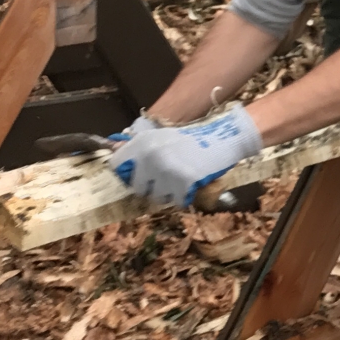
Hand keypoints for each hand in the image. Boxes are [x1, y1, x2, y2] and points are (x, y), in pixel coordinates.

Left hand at [108, 105, 263, 206]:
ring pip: (157, 197)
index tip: (138, 176)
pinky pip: (176, 202)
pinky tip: (189, 185)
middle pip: (137, 187)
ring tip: (179, 181)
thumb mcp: (161, 137)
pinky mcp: (182, 182)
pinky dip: (183, 197)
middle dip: (150, 187)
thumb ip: (140, 150)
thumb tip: (118, 158)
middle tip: (164, 180)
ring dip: (168, 194)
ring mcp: (166, 170)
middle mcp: (150, 155)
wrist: (222, 138)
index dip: (127, 173)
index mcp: (142, 142)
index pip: (117, 165)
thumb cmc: (191, 140)